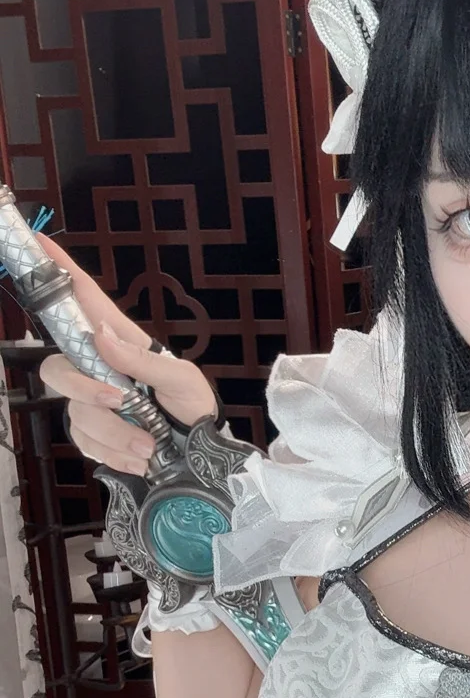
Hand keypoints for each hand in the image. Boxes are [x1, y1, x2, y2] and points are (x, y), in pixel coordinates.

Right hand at [36, 237, 216, 474]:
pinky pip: (84, 442)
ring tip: (150, 446)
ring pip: (74, 412)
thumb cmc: (194, 405)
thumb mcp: (182, 380)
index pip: (84, 300)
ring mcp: (91, 402)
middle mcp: (97, 368)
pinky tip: (139, 455)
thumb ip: (143, 361)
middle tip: (123, 403)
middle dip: (85, 389)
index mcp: (121, 342)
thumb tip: (101, 336)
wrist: (201, 452)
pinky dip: (114, 452)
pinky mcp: (93, 434)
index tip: (40, 242)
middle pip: (56, 367)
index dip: (60, 271)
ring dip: (114, 433)